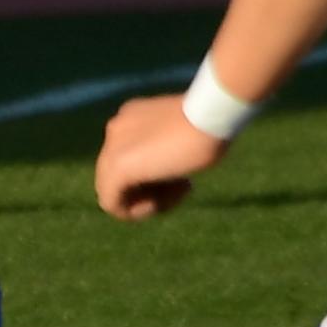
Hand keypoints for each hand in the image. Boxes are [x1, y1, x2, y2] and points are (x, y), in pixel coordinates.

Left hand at [93, 97, 226, 221]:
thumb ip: (169, 150)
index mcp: (132, 117)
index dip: (158, 176)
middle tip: (185, 186)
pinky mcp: (118, 167)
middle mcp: (117, 129)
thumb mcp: (188, 134)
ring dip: (149, 201)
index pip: (132, 158)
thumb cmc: (213, 122)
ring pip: (114, 191)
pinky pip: (113, 204)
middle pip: (120, 176)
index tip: (185, 175)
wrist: (211, 115)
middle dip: (152, 189)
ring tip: (181, 189)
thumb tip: (170, 172)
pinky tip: (164, 203)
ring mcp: (113, 147)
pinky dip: (138, 211)